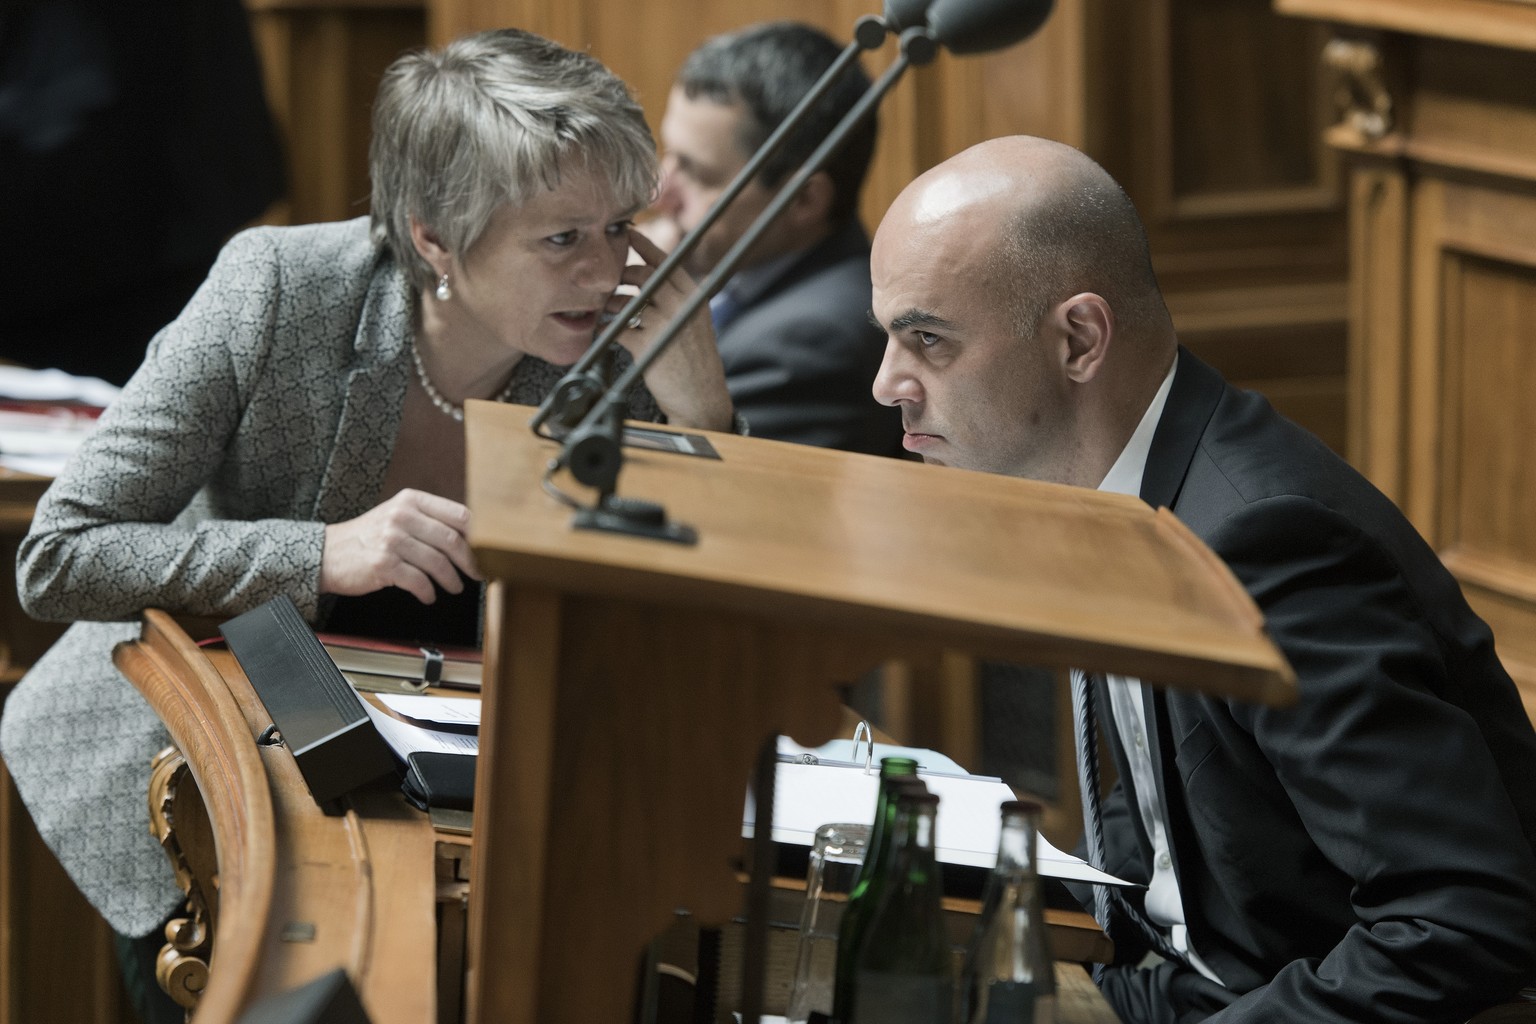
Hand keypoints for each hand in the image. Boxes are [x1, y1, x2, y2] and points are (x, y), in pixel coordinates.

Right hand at [320, 489, 480, 603]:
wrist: (328, 553)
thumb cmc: (369, 536)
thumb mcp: (397, 515)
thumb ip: (429, 519)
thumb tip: (472, 536)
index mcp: (411, 500)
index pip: (459, 514)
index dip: (479, 535)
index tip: (487, 551)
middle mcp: (401, 516)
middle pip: (452, 540)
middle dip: (470, 562)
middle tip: (477, 574)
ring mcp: (391, 540)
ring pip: (438, 563)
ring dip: (451, 580)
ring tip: (455, 587)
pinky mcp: (383, 564)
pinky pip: (418, 581)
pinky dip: (428, 592)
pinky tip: (429, 596)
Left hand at [607, 229, 734, 431]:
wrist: (701, 399)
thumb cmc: (694, 363)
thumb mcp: (694, 324)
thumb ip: (677, 301)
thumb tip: (647, 281)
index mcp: (694, 298)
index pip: (667, 263)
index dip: (645, 246)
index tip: (629, 233)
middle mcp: (681, 306)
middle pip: (643, 276)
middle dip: (623, 276)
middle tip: (612, 283)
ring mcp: (664, 324)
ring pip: (626, 301)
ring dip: (611, 303)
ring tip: (606, 310)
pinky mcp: (647, 344)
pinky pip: (616, 328)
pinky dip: (606, 329)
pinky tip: (603, 332)